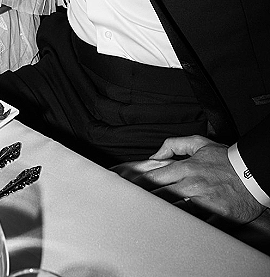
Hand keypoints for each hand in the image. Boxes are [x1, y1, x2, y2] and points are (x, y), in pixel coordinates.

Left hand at [113, 136, 264, 223]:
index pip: (154, 175)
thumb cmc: (225, 160)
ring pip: (174, 209)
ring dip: (158, 212)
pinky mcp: (216, 215)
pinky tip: (172, 232)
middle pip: (159, 193)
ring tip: (141, 218)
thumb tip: (156, 153)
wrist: (252, 173)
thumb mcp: (199, 143)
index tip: (121, 183)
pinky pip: (197, 223)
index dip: (135, 179)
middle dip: (142, 198)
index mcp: (186, 167)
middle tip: (126, 203)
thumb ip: (174, 144)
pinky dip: (185, 227)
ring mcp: (203, 200)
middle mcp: (191, 183)